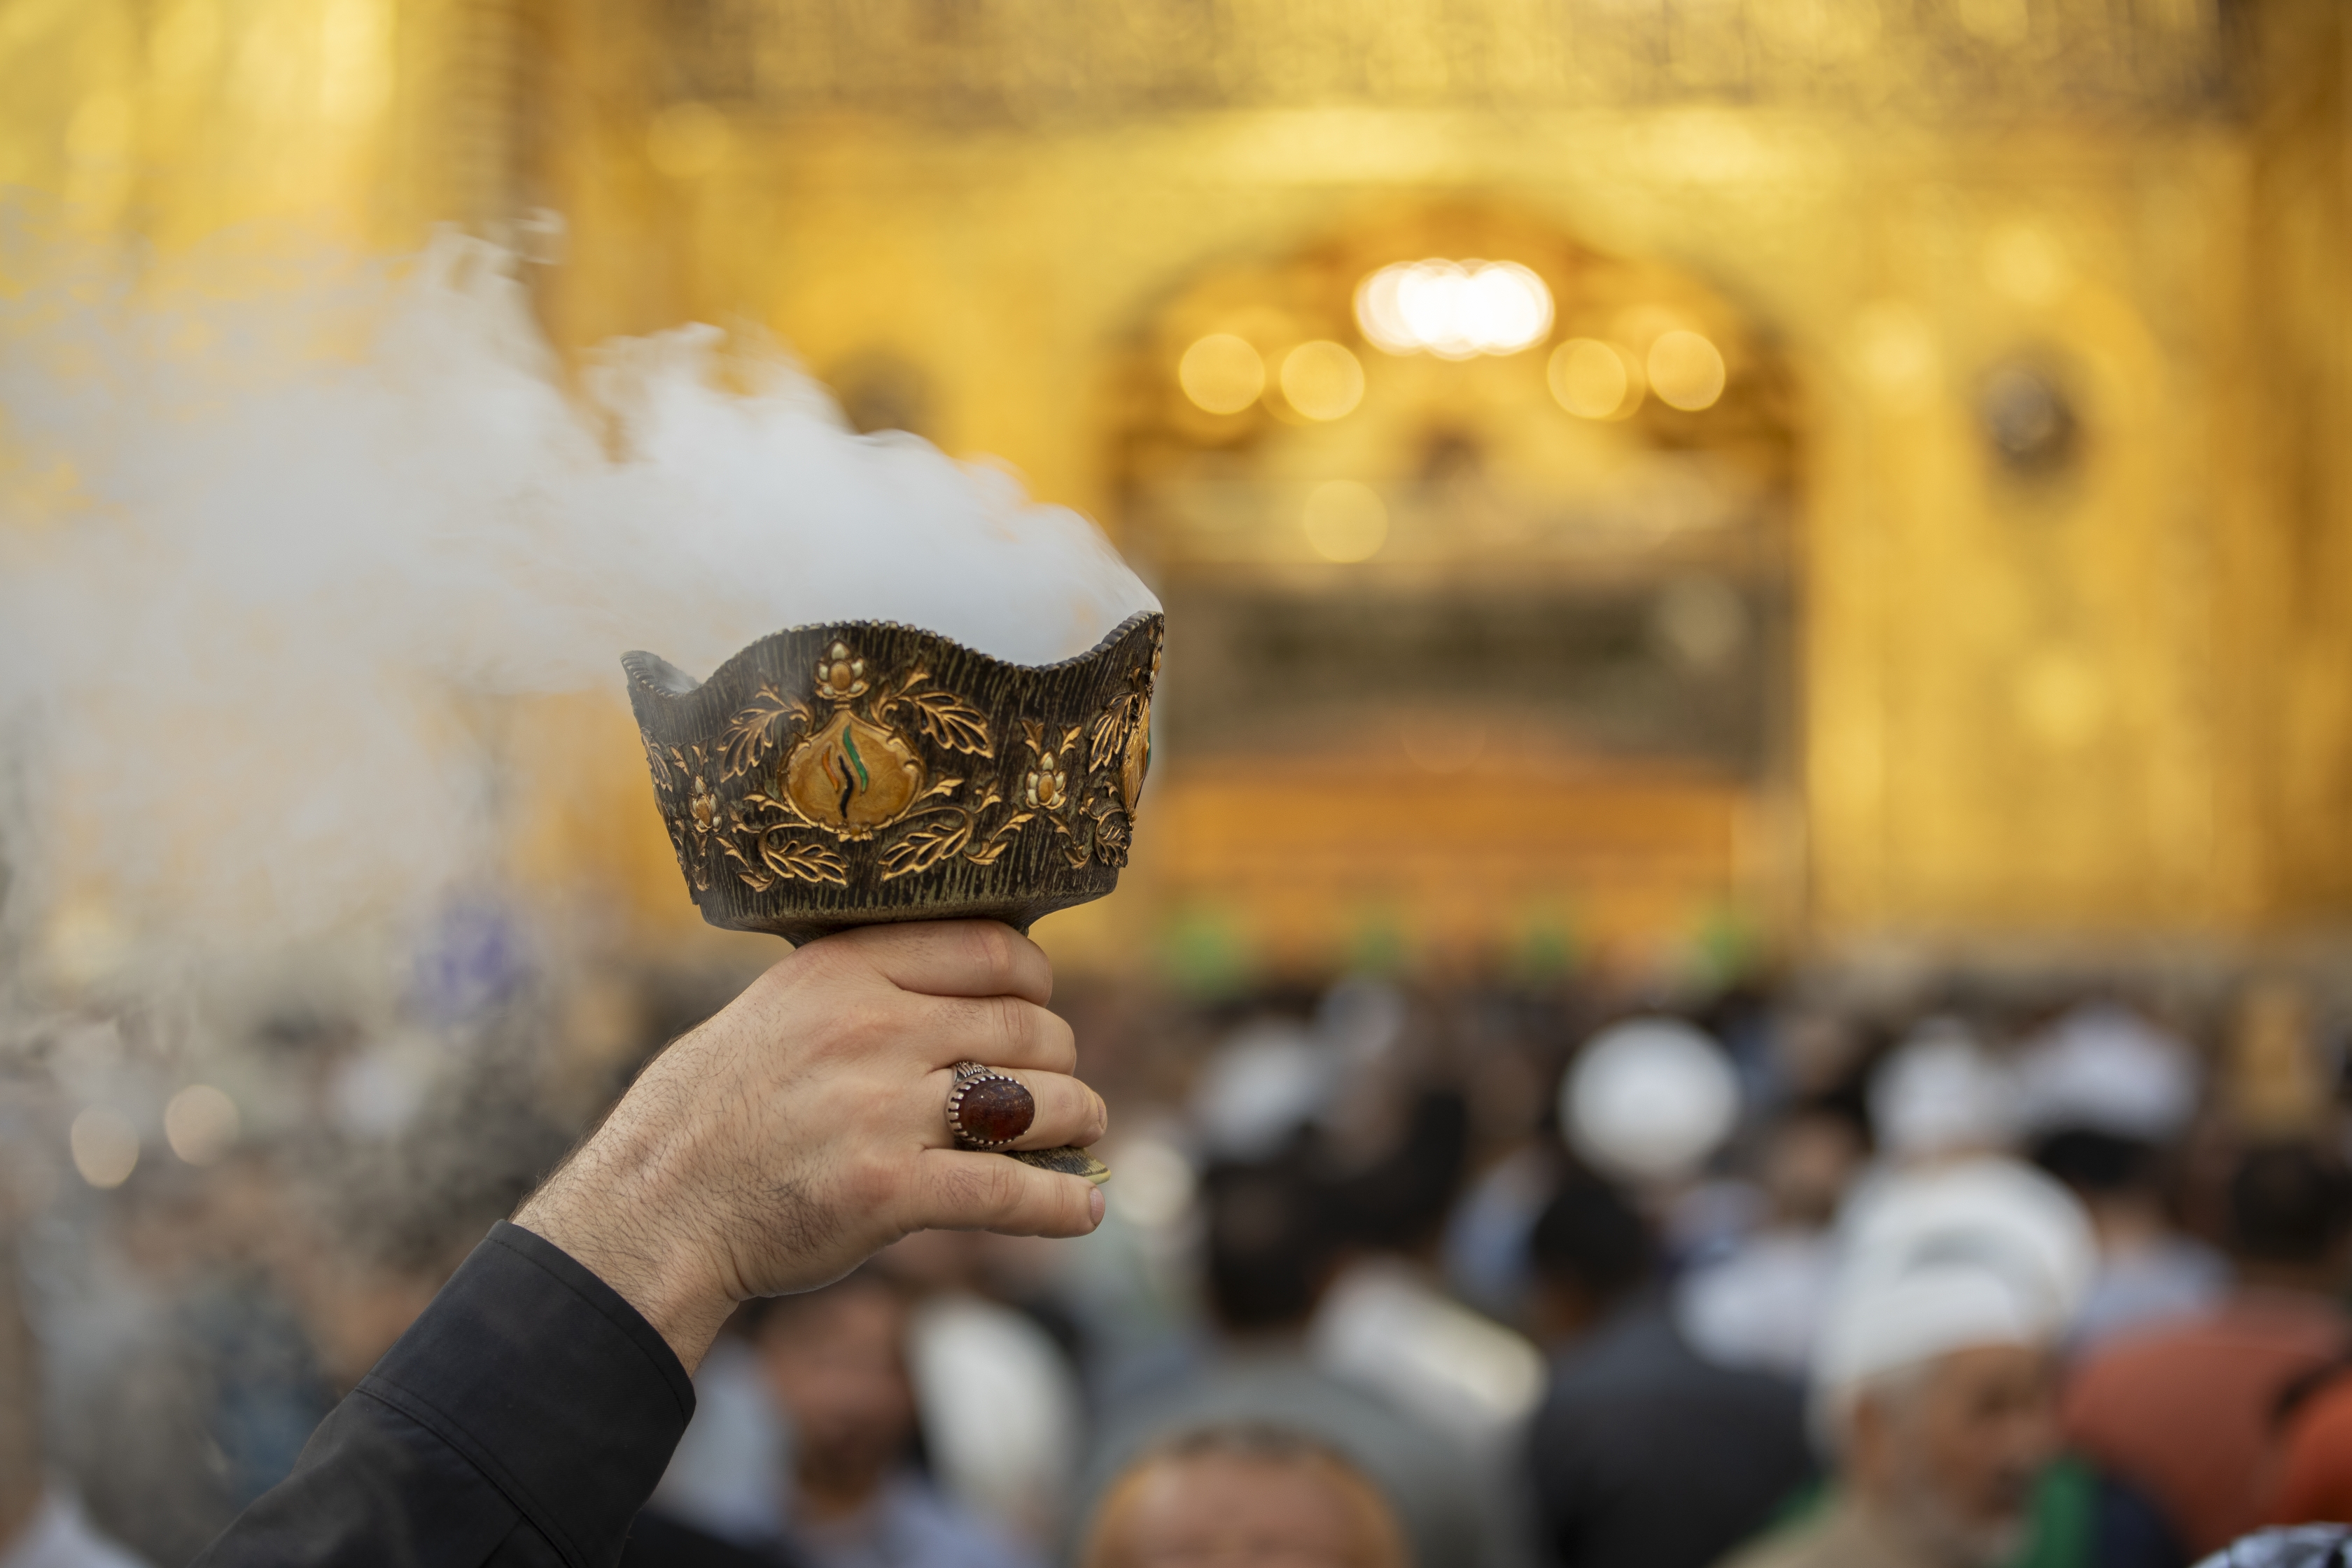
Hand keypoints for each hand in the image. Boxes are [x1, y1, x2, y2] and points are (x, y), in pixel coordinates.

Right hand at [513, 921, 1108, 1370]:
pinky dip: (1059, 1206)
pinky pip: (1008, 1191)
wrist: (653, 1209)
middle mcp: (871, 1028)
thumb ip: (862, 990)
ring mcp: (883, 1110)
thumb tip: (962, 989)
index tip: (1040, 1006)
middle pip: (1025, 1025)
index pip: (993, 950)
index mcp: (845, 970)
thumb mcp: (777, 1010)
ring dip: (1076, 1120)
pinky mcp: (890, 1191)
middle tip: (1060, 1083)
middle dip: (1059, 1057)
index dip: (1037, 983)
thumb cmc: (714, 1112)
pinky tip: (1082, 1211)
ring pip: (1036, 1101)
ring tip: (1081, 1133)